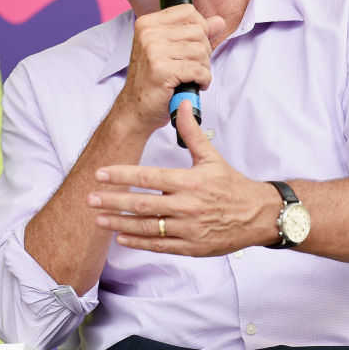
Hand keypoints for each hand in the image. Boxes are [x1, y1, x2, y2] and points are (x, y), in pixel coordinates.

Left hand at [88, 101, 280, 255]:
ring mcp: (188, 229)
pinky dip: (138, 241)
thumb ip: (192, 132)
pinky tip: (121, 236)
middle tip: (90, 197)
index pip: (149, 177)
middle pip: (142, 204)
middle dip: (113, 200)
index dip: (122, 175)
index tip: (101, 174)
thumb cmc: (232, 185)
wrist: (258, 215)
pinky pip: (159, 245)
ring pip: (147, 227)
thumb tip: (182, 102)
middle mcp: (186, 206)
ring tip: (98, 218)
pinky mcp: (191, 247)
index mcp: (189, 182)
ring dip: (119, 223)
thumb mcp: (212, 157)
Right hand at [113, 5, 224, 133]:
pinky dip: (203, 80)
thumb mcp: (171, 51)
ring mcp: (153, 51)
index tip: (196, 45)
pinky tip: (196, 85)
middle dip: (204, 52)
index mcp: (148, 23)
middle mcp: (148, 33)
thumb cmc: (153, 81)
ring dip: (204, 68)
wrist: (135, 109)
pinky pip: (198, 70)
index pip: (188, 11)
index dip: (200, 28)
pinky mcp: (162, 70)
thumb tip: (219, 21)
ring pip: (201, 51)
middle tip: (195, 67)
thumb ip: (196, 34)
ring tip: (194, 77)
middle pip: (198, 32)